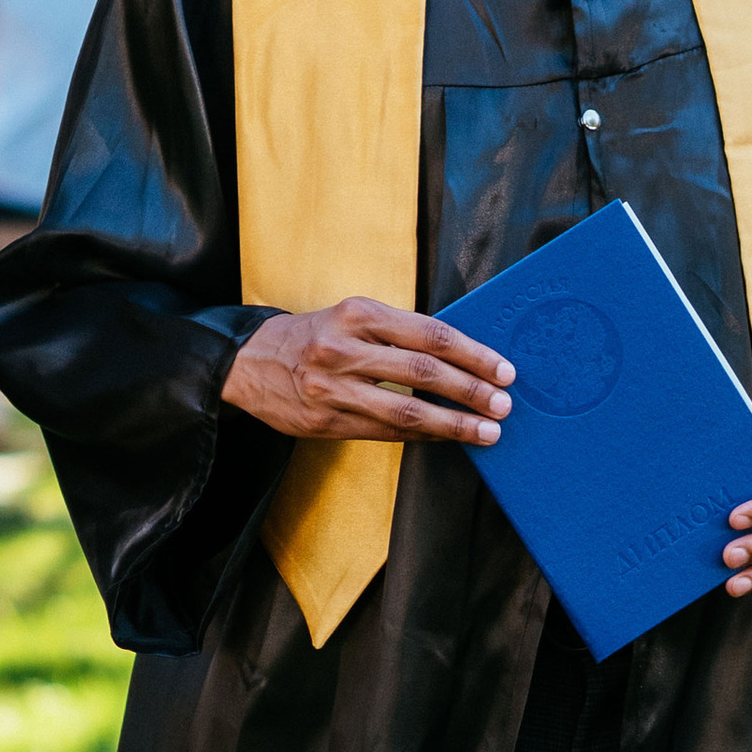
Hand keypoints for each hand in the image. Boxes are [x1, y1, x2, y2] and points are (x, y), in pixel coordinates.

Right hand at [223, 299, 513, 446]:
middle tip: (504, 405)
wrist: (247, 361)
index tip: (504, 370)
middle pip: (423, 372)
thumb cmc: (314, 335)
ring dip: (453, 424)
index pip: (430, 334)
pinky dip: (421, 435)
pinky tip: (446, 437)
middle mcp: (344, 348)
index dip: (473, 354)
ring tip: (486, 432)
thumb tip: (461, 358)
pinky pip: (385, 432)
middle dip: (471, 391)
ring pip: (405, 410)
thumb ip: (399, 333)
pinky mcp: (325, 421)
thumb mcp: (352, 317)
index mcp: (359, 313)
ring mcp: (333, 388)